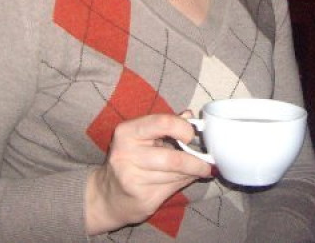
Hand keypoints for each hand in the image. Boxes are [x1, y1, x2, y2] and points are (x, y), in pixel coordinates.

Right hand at [85, 113, 210, 234]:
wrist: (107, 195)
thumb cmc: (129, 158)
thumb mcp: (141, 136)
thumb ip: (165, 125)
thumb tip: (190, 116)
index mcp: (127, 132)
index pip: (163, 123)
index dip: (183, 129)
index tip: (192, 135)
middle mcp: (126, 154)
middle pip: (172, 158)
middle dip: (195, 161)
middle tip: (207, 162)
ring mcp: (132, 179)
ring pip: (175, 175)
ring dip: (192, 172)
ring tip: (198, 169)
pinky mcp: (142, 198)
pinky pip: (173, 188)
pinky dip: (184, 182)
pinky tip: (186, 178)